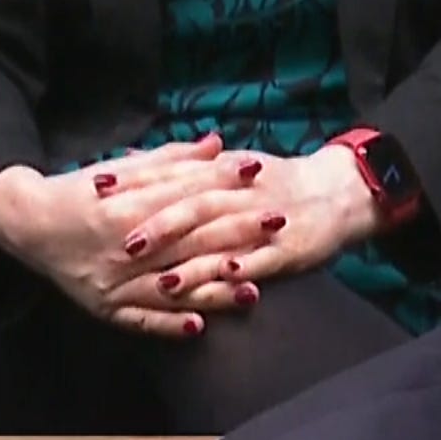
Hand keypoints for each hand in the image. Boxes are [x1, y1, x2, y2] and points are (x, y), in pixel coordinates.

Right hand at [0, 136, 254, 336]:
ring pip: (169, 287)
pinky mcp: (105, 308)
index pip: (181, 194)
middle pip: (186, 240)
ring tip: (254, 288)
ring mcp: (112, 283)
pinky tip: (200, 327)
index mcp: (121, 206)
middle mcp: (119, 248)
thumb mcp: (120, 171)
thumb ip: (171, 161)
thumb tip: (217, 143)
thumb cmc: (78, 193)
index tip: (258, 172)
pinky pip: (139, 320)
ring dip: (212, 289)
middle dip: (235, 231)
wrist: (24, 225)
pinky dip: (168, 324)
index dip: (221, 182)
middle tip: (278, 222)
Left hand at [103, 144, 381, 298]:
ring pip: (225, 240)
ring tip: (165, 282)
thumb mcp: (227, 164)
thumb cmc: (276, 180)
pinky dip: (244, 270)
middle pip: (195, 209)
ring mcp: (265, 223)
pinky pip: (262, 262)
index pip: (173, 175)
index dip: (138, 184)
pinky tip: (225, 280)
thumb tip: (129, 157)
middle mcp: (240, 194)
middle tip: (128, 246)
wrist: (338, 192)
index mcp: (222, 172)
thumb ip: (179, 163)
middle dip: (162, 228)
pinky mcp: (288, 249)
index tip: (102, 191)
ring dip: (196, 263)